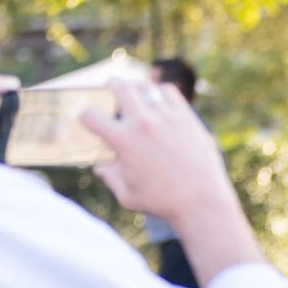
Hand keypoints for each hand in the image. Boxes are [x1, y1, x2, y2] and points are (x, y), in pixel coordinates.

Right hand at [81, 78, 259, 281]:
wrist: (202, 203)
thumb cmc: (162, 203)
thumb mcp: (127, 196)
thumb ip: (110, 178)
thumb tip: (101, 167)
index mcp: (122, 141)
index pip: (90, 115)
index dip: (85, 115)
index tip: (88, 117)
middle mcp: (142, 123)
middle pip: (120, 87)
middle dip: (112, 85)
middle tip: (111, 84)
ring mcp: (166, 117)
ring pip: (145, 87)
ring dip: (136, 88)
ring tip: (135, 90)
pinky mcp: (186, 117)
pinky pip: (169, 92)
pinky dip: (160, 92)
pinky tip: (159, 98)